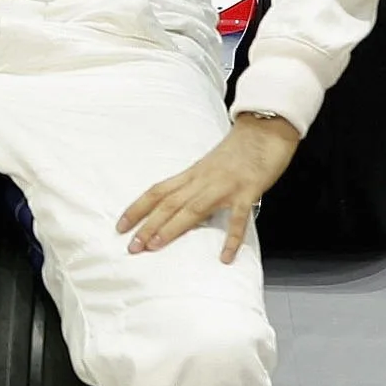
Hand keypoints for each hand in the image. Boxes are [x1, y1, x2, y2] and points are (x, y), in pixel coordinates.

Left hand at [116, 113, 299, 263]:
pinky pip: (238, 217)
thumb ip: (196, 184)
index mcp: (192, 173)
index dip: (137, 208)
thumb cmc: (239, 149)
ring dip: (172, 228)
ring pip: (193, 208)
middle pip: (169, 203)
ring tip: (155, 246)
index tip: (120, 226)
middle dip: (148, 225)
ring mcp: (225, 185)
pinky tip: (225, 257)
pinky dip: (230, 238)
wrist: (266, 128)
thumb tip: (180, 206)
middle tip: (131, 246)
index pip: (158, 191)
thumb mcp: (210, 166)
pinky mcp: (248, 190)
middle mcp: (203, 179)